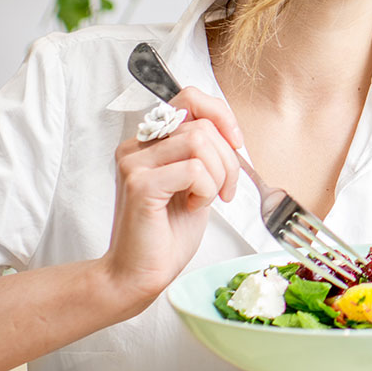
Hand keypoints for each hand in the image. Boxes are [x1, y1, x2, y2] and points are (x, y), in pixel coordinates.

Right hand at [99, 87, 243, 311]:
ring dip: (219, 174)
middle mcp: (136, 146)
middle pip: (202, 123)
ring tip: (207, 199)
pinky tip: (194, 207)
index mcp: (148, 141)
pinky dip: (206, 190)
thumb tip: (230, 132)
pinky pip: (193, 169)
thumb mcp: (195, 183)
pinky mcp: (140, 185)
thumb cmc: (167, 233)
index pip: (189, 97)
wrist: (140, 274)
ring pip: (199, 140)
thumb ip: (203, 153)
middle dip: (228, 158)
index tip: (237, 143)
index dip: (221, 114)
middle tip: (225, 190)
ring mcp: (134, 163)